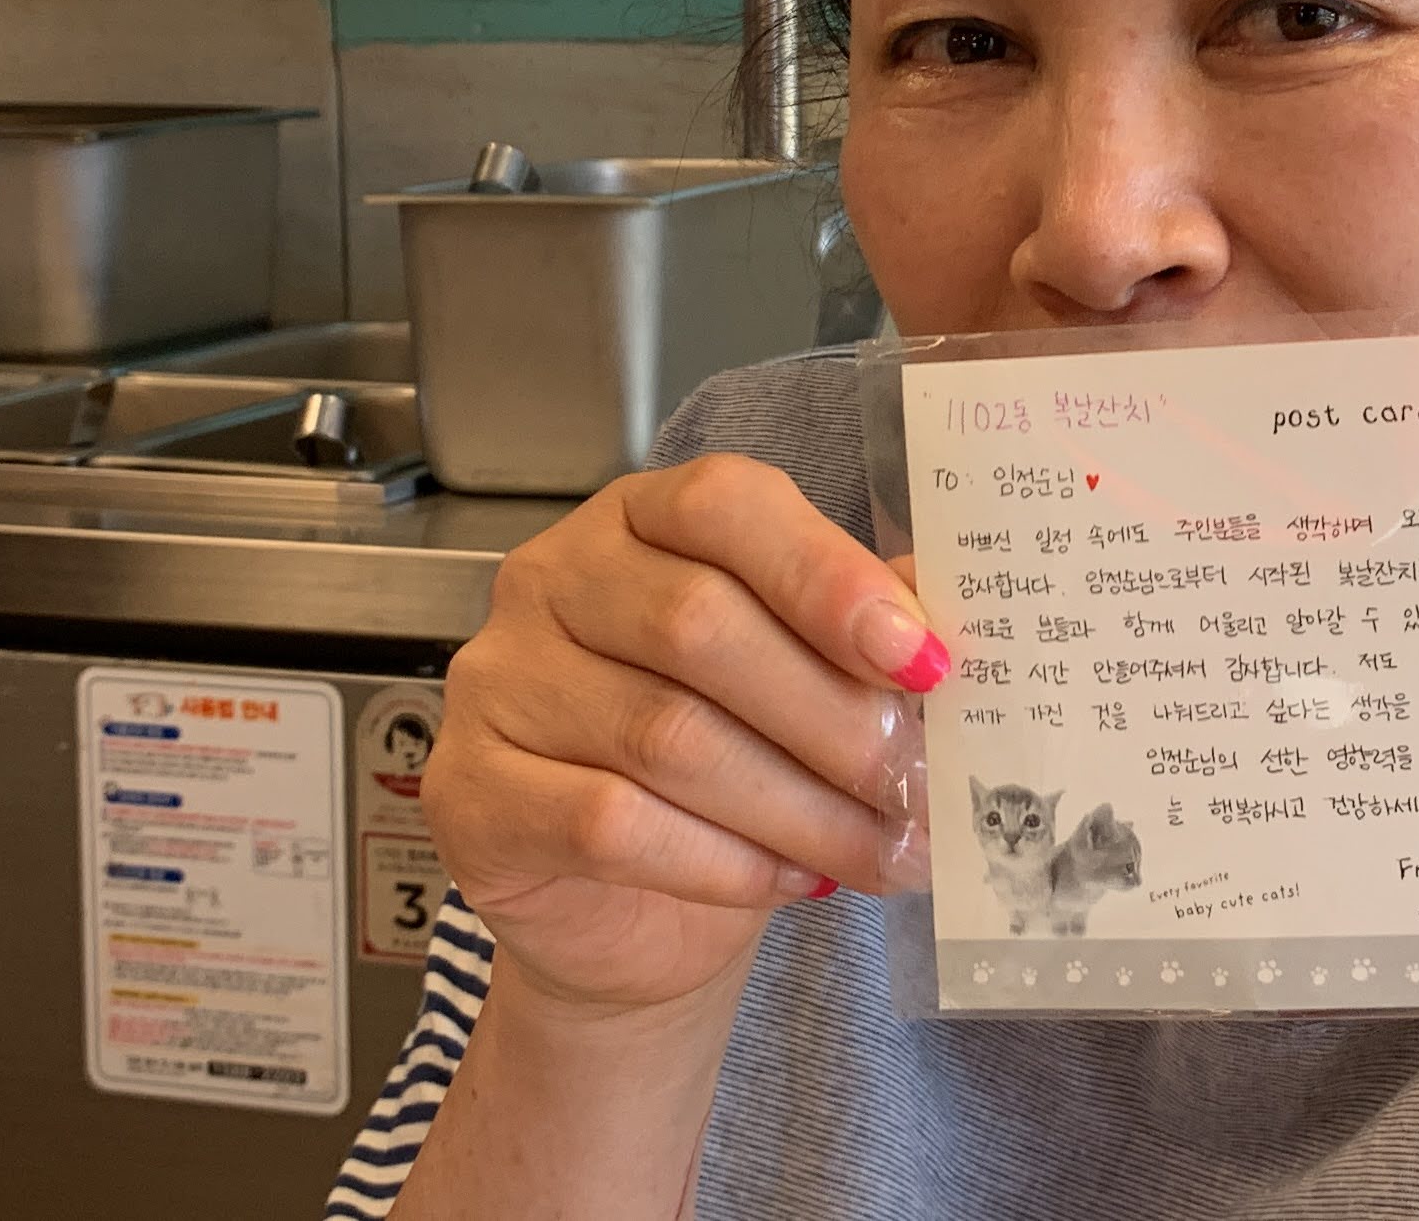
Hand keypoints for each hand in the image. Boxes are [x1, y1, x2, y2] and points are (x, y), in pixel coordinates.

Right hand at [424, 455, 944, 1024]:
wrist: (623, 912)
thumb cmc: (722, 764)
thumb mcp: (796, 677)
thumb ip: (859, 636)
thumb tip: (948, 626)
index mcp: (639, 518)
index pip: (724, 505)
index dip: (828, 577)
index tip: (922, 659)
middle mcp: (552, 580)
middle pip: (697, 624)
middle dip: (829, 714)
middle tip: (916, 782)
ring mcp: (497, 683)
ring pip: (665, 735)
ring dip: (797, 804)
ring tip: (882, 847)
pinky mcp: (470, 793)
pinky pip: (609, 824)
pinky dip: (720, 859)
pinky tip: (789, 879)